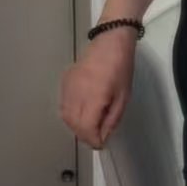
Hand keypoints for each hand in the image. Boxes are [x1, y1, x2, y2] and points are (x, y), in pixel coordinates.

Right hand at [58, 37, 135, 151]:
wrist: (110, 41)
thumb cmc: (121, 68)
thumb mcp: (123, 97)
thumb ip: (112, 119)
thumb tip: (102, 136)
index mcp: (94, 96)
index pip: (86, 127)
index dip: (92, 139)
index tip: (100, 144)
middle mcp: (77, 92)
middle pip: (73, 123)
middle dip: (84, 135)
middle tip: (96, 138)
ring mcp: (68, 86)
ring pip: (64, 115)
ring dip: (75, 126)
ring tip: (89, 127)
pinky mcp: (64, 81)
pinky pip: (63, 104)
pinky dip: (70, 114)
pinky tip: (81, 113)